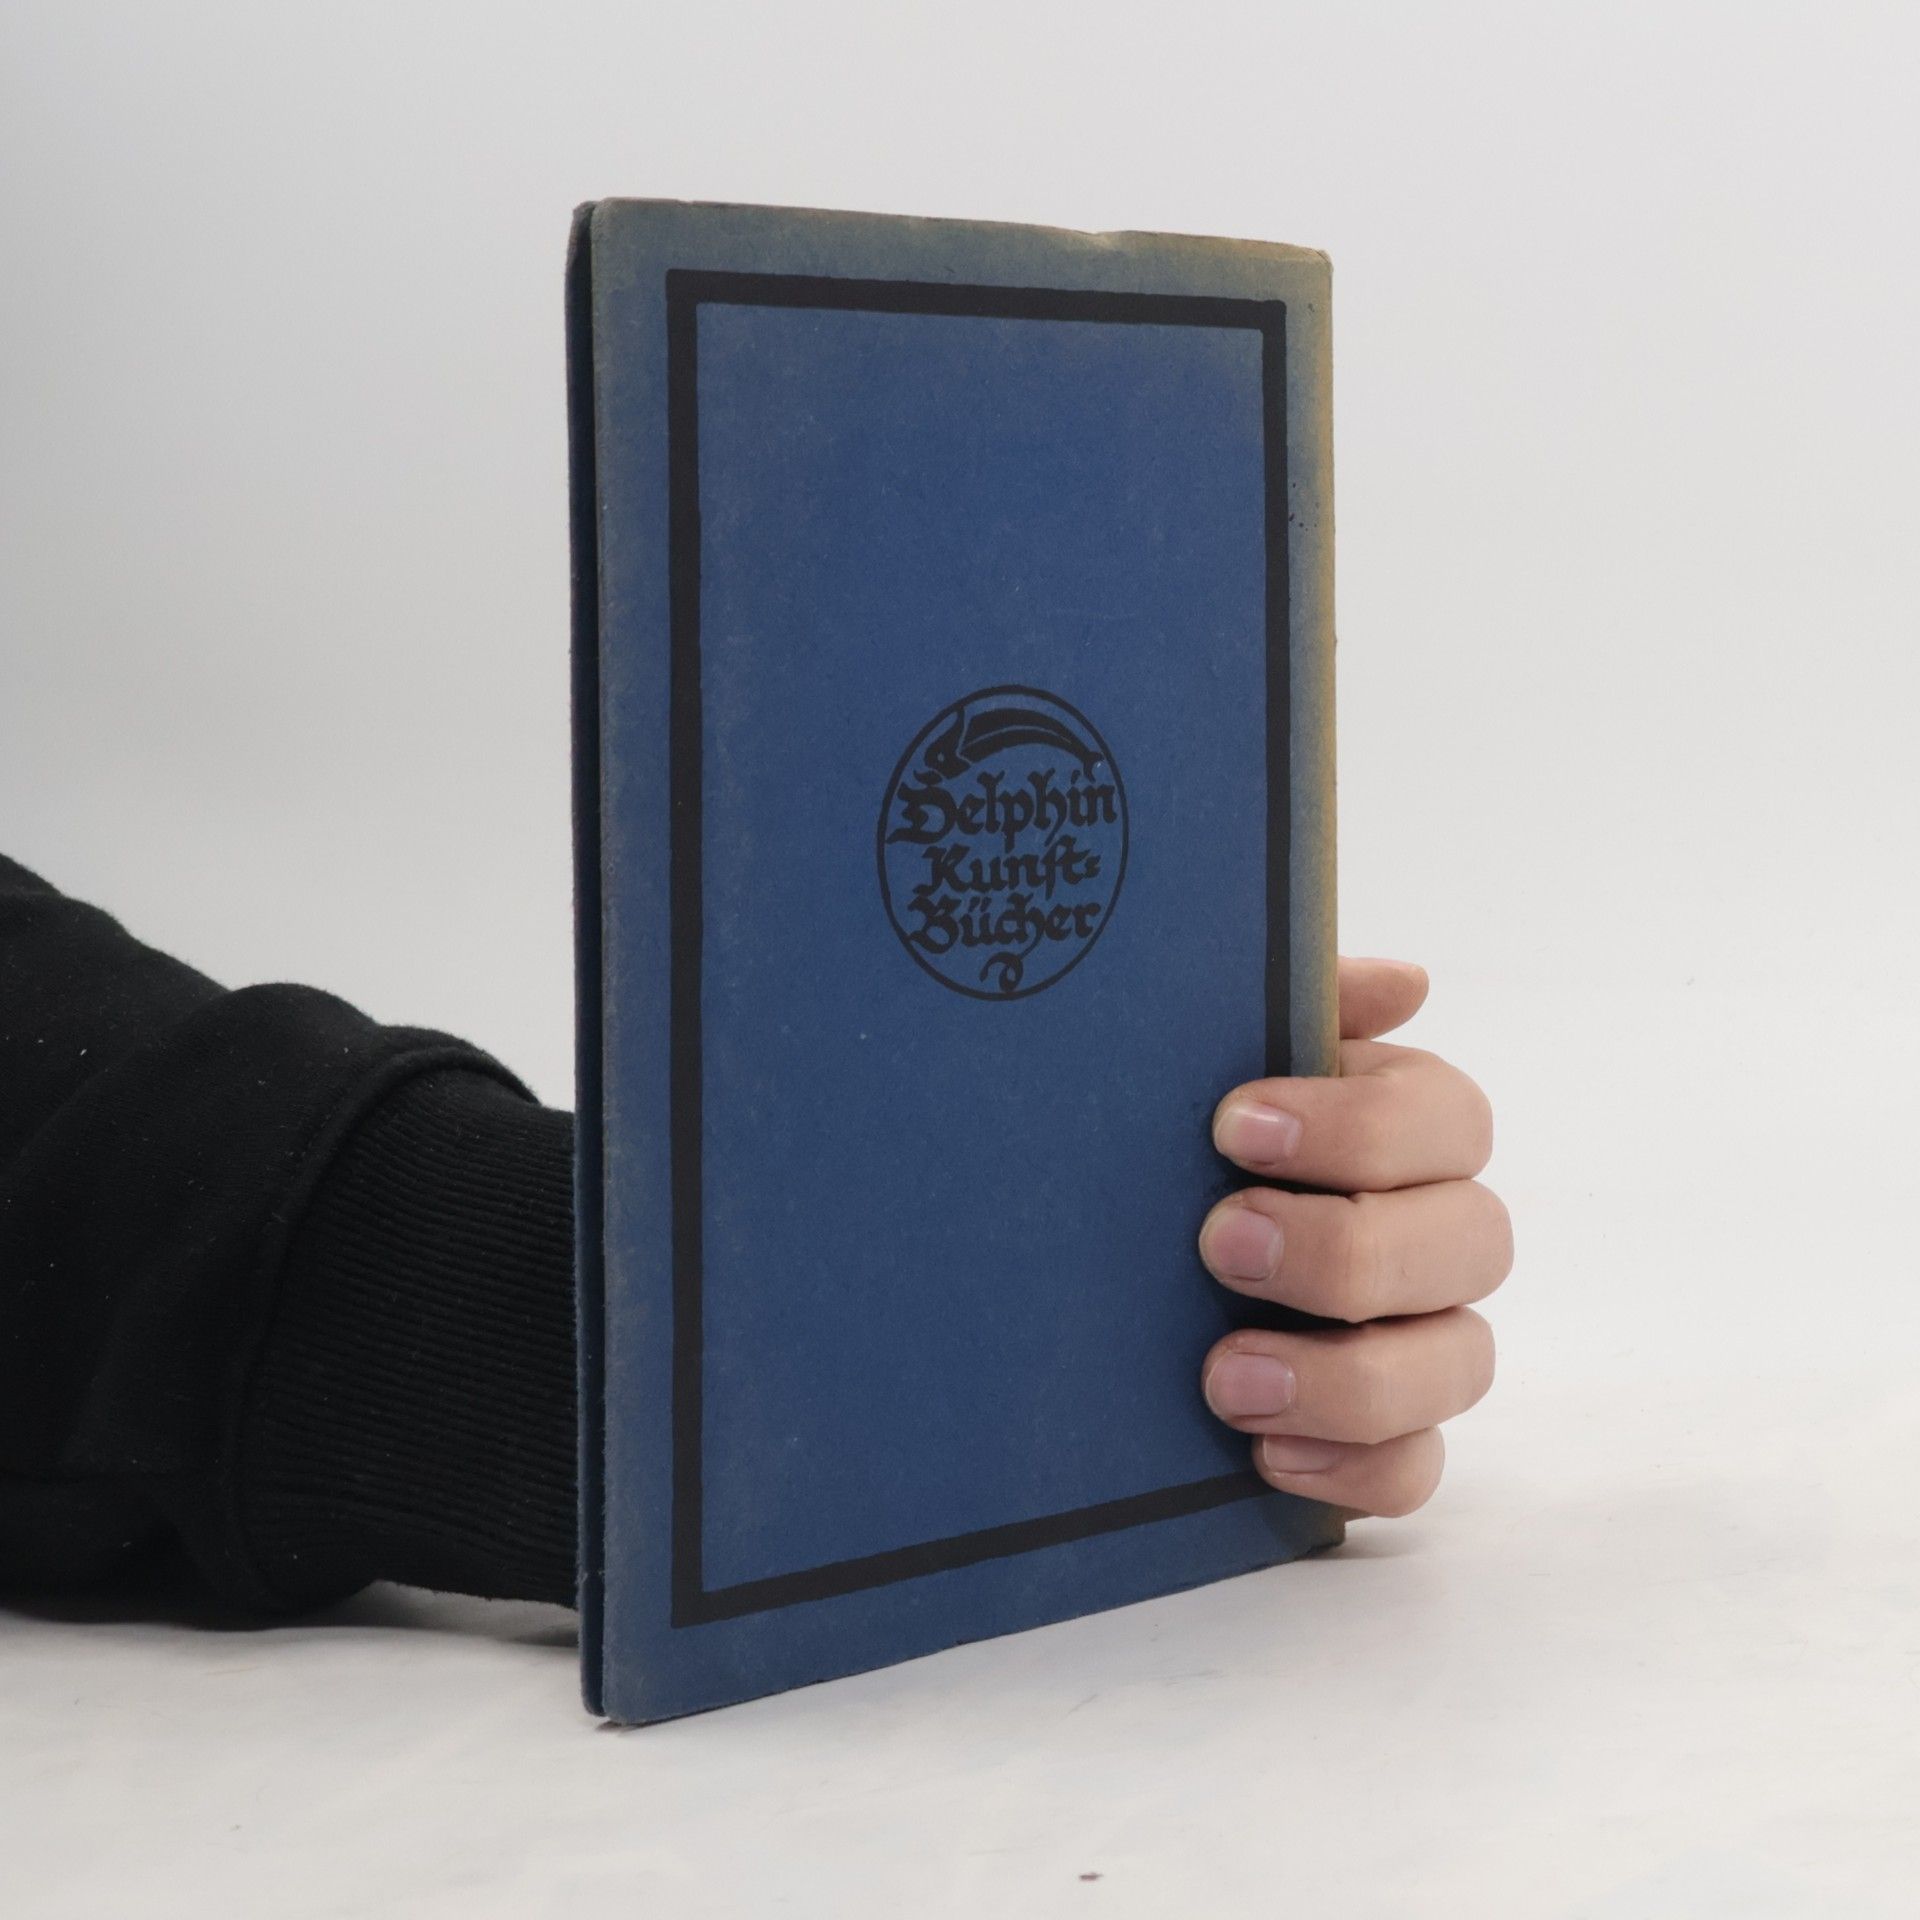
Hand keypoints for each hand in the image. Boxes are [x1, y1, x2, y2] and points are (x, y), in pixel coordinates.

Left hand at [1198, 957, 1509, 1516]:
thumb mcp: (1219, 1055)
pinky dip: (1355, 1468)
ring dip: (1349, 1376)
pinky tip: (1268, 1454)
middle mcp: (1437, 1231)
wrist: (1109, 1247)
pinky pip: (1418, 1469)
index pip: (1450, 1121)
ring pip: (1460, 1364)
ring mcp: (1423, 1338)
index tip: (1234, 1126)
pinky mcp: (1385, 1432)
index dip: (1359, 1127)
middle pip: (1472, 1243)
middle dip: (1345, 1249)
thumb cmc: (1187, 1137)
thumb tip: (1403, 983)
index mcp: (1409, 1127)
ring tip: (1227, 1377)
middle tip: (1218, 1244)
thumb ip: (1300, 1008)